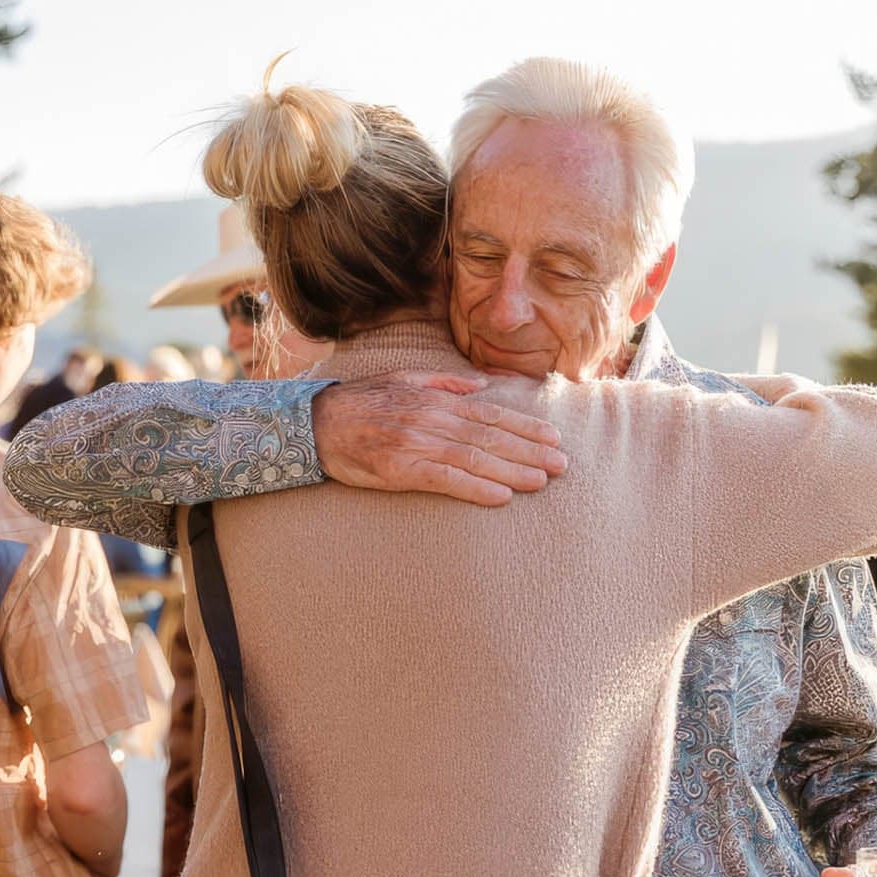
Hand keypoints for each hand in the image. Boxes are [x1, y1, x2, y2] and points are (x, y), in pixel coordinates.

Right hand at [311, 371, 567, 505]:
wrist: (314, 424)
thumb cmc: (360, 404)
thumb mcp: (403, 380)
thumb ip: (444, 383)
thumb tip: (481, 386)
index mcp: (434, 400)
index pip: (490, 414)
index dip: (524, 427)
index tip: (553, 438)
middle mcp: (430, 419)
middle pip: (490, 436)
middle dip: (530, 451)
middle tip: (562, 465)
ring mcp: (416, 443)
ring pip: (474, 458)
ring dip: (512, 471)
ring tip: (542, 481)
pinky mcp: (400, 469)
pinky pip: (445, 479)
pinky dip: (475, 488)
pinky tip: (500, 497)